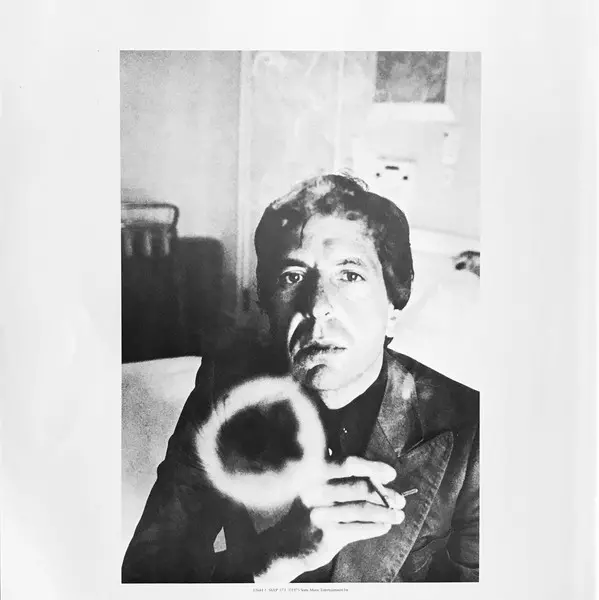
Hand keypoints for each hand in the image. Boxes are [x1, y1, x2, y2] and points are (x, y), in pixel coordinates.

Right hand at [254, 456, 405, 581]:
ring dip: (385, 513)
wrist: (284, 544)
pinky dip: (375, 527)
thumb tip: (376, 473)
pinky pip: (358, 529)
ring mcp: (321, 512)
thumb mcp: (315, 487)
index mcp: (315, 472)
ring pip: (363, 509)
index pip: (349, 464)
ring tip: (398, 516)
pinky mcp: (326, 534)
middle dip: (385, 494)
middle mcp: (316, 489)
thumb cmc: (307, 511)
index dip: (373, 467)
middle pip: (360, 487)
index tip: (391, 473)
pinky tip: (384, 527)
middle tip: (401, 499)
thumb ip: (338, 476)